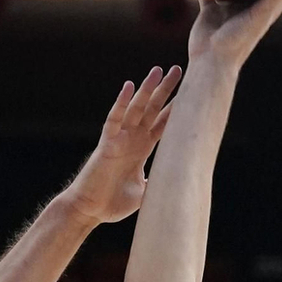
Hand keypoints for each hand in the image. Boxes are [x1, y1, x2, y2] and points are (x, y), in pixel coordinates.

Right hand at [66, 68, 183, 224]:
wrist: (90, 211)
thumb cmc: (113, 203)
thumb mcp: (144, 193)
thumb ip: (157, 182)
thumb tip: (174, 183)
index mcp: (142, 148)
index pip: (162, 124)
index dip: (175, 110)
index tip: (191, 94)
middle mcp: (132, 139)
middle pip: (152, 109)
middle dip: (165, 90)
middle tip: (178, 70)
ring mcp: (120, 139)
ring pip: (135, 108)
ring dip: (146, 89)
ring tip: (158, 70)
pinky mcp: (107, 144)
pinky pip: (114, 120)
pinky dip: (121, 103)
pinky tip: (129, 87)